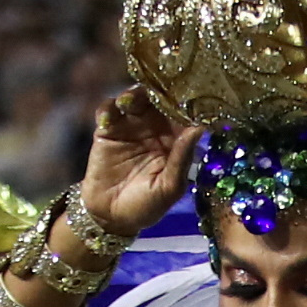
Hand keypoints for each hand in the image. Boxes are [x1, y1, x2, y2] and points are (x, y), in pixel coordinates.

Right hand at [78, 89, 200, 240]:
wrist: (111, 217)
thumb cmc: (146, 206)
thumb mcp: (169, 187)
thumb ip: (182, 158)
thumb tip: (198, 128)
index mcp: (176, 140)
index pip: (183, 115)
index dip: (185, 103)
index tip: (186, 93)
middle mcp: (155, 128)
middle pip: (158, 100)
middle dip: (158, 91)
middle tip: (155, 89)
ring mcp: (131, 126)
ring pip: (134, 99)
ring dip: (132, 95)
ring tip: (128, 102)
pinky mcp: (107, 129)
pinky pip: (108, 110)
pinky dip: (108, 109)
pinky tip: (108, 119)